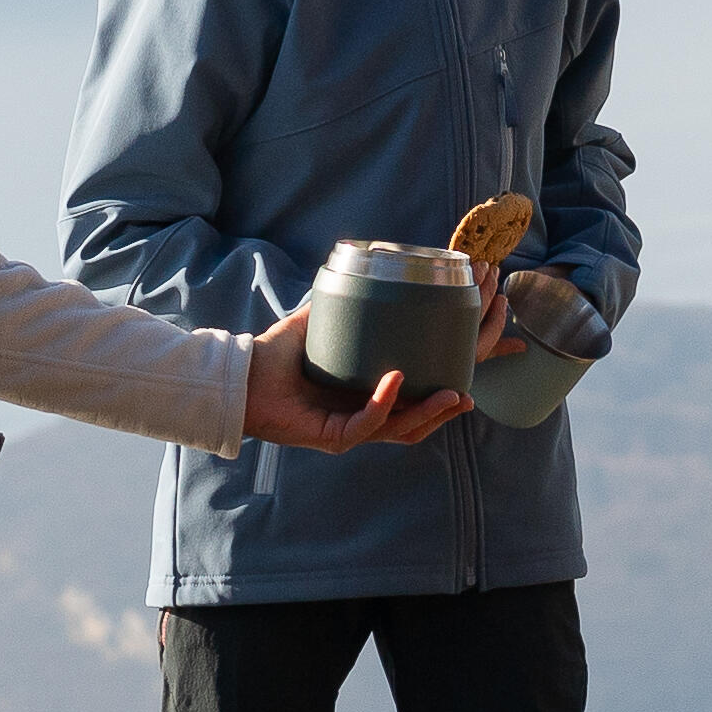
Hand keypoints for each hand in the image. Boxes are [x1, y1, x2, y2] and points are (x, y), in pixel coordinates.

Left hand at [240, 304, 467, 452]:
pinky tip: (396, 380)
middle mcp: (362, 418)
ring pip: (400, 430)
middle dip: (446, 410)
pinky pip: (366, 424)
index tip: (469, 372)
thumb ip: (347, 307)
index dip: (444, 391)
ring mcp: (350, 431)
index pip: (414, 400)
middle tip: (469, 393)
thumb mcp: (321, 326)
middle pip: (416, 423)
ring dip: (428, 413)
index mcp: (366, 397)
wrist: (242, 373)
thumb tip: (372, 273)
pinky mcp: (333, 437)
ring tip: (452, 395)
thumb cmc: (277, 354)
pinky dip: (384, 403)